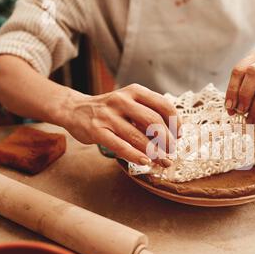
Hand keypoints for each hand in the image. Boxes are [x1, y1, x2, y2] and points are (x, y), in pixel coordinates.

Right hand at [63, 84, 180, 166]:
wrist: (75, 109)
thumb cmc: (110, 110)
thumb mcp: (130, 103)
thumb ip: (148, 114)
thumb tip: (173, 136)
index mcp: (134, 91)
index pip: (163, 104)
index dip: (175, 122)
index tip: (179, 135)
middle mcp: (122, 100)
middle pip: (153, 120)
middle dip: (166, 139)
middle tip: (171, 150)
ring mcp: (108, 115)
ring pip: (137, 135)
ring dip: (154, 151)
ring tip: (162, 160)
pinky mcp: (97, 130)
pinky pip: (120, 146)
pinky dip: (135, 156)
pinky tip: (145, 162)